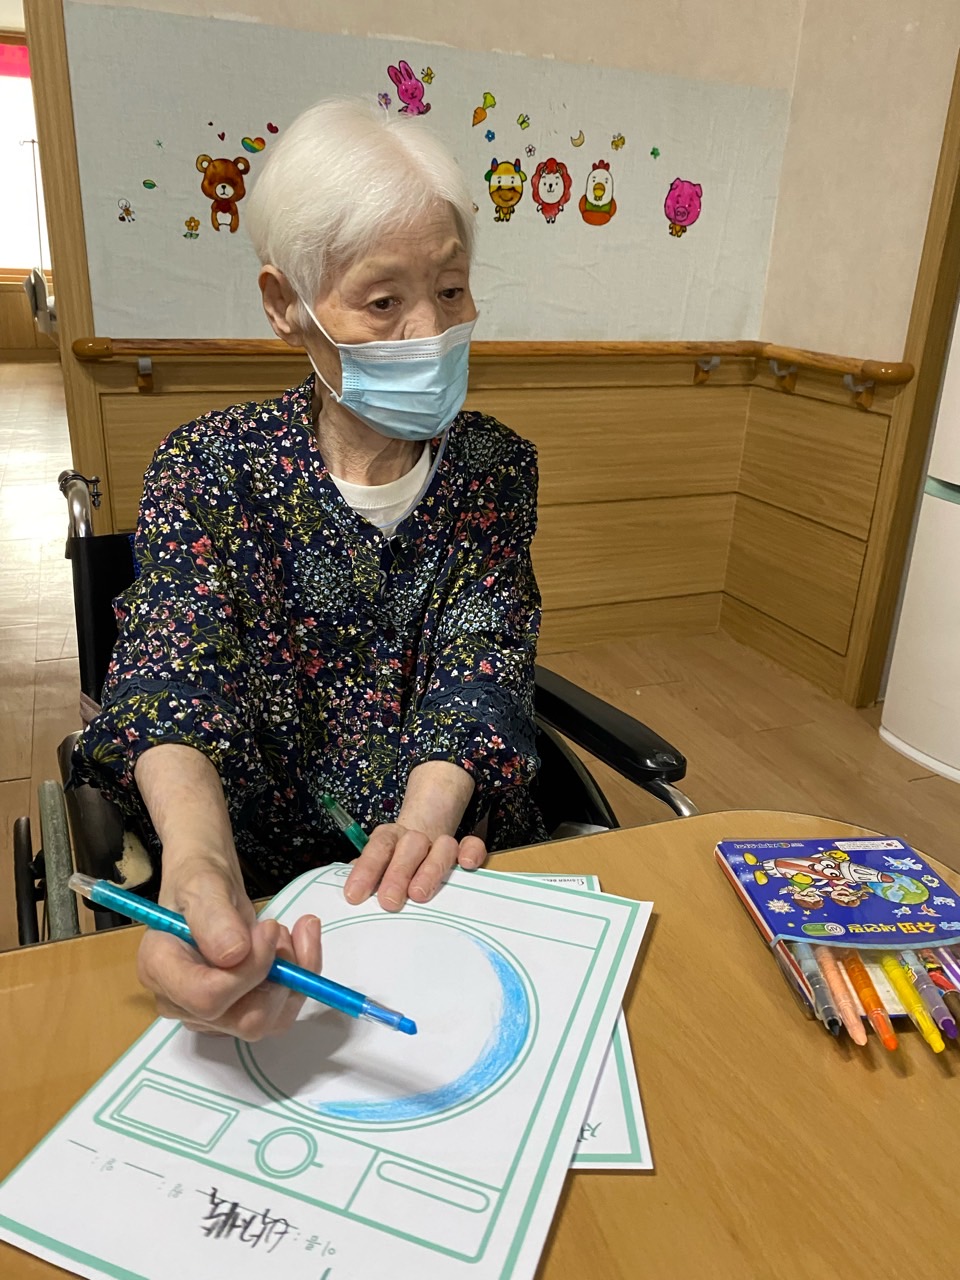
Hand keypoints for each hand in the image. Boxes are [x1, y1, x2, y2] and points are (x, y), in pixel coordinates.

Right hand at [138, 854, 321, 1039]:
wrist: (208, 890)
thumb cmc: (198, 882)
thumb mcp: (203, 884)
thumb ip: (214, 918)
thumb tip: (233, 954)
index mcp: (161, 970)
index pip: (207, 997)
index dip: (247, 971)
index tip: (268, 929)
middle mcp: (183, 1003)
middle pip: (243, 1020)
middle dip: (277, 977)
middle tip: (279, 929)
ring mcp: (212, 1014)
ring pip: (269, 1020)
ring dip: (292, 977)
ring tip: (284, 932)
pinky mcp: (239, 1012)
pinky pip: (280, 1011)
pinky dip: (300, 978)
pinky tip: (299, 943)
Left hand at [344, 825, 485, 911]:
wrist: (423, 838)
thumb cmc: (394, 866)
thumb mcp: (376, 869)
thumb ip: (364, 878)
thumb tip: (350, 896)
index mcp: (389, 838)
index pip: (377, 848)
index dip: (366, 870)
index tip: (354, 896)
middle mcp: (414, 838)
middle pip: (409, 845)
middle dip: (398, 873)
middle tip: (389, 901)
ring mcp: (441, 843)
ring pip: (441, 846)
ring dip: (430, 870)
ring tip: (419, 894)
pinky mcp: (465, 849)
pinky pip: (472, 844)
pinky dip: (471, 852)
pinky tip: (465, 866)